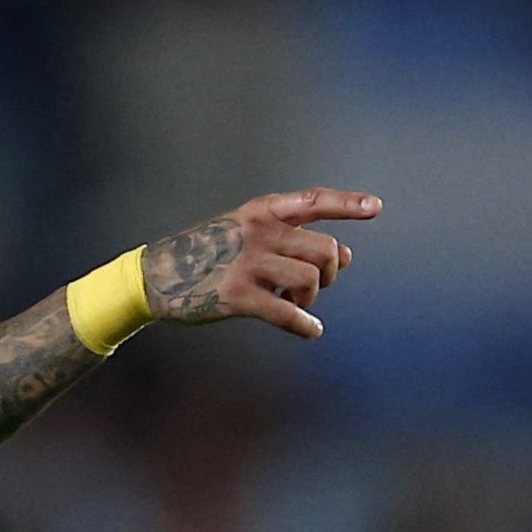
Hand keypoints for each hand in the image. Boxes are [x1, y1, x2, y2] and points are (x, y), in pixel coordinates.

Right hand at [143, 188, 381, 338]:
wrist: (155, 277)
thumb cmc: (206, 255)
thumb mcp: (246, 234)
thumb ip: (293, 239)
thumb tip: (347, 257)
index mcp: (260, 211)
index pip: (313, 201)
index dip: (347, 203)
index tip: (376, 207)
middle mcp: (258, 232)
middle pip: (324, 249)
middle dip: (329, 273)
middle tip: (316, 287)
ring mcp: (248, 264)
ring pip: (311, 280)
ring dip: (311, 298)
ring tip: (295, 304)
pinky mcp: (238, 296)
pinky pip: (287, 314)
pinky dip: (306, 326)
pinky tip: (310, 331)